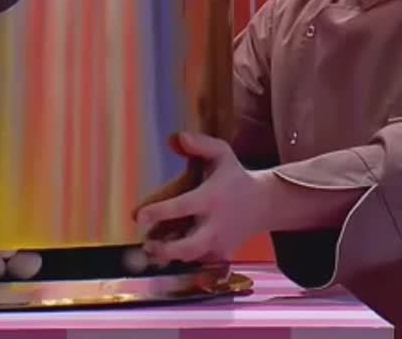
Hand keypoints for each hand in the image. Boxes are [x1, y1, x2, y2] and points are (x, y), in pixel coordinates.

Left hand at [134, 131, 270, 266]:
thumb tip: (175, 138)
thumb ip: (200, 144)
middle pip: (189, 246)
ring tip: (152, 249)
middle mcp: (215, 224)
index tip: (138, 216)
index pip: (183, 207)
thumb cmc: (234, 176)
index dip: (159, 212)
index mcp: (211, 198)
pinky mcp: (221, 255)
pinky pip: (198, 263)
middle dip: (165, 250)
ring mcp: (219, 243)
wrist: (263, 204)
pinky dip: (183, 261)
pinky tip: (168, 253)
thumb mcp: (222, 153)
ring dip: (169, 257)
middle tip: (146, 245)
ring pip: (191, 258)